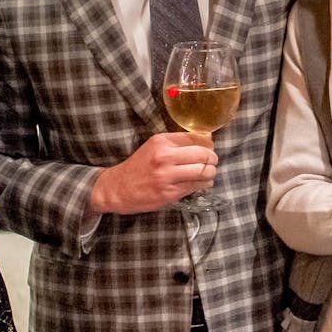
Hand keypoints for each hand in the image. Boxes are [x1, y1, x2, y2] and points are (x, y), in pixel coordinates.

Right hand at [89, 132, 216, 214]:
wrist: (118, 188)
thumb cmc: (138, 167)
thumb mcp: (153, 147)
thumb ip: (176, 143)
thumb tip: (205, 140)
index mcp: (161, 142)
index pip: (195, 138)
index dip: (208, 143)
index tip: (210, 147)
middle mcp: (164, 157)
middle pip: (203, 154)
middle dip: (213, 158)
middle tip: (213, 161)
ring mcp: (167, 176)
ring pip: (202, 171)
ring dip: (211, 172)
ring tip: (210, 173)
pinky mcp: (169, 193)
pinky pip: (195, 186)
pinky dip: (204, 184)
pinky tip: (203, 183)